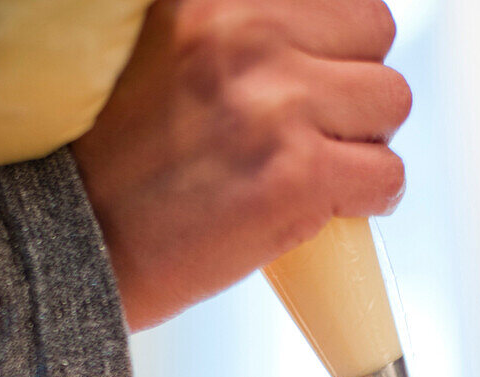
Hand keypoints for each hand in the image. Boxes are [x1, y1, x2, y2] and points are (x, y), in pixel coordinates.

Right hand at [72, 0, 409, 329]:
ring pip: (392, 101)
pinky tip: (333, 206)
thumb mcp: (172, 50)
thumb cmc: (125, 163)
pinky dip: (374, 197)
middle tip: (321, 125)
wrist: (88, 242)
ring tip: (323, 166)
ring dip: (369, 140)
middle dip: (358, 83)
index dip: (335, 39)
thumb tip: (319, 39)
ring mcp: (276, 105)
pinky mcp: (298, 176)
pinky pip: (389, 175)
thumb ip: (242, 32)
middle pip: (374, 31)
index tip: (320, 72)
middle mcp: (245, 33)